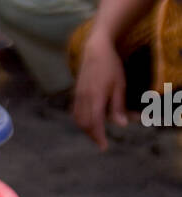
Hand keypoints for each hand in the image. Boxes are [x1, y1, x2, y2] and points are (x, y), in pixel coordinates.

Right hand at [73, 29, 126, 148]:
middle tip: (101, 142)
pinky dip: (81, 120)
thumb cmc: (111, 66)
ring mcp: (78, 95)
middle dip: (92, 135)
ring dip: (86, 129)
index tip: (104, 147)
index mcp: (96, 97)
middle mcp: (84, 98)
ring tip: (95, 133)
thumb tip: (121, 125)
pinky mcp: (75, 92)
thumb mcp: (120, 85)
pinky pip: (75, 111)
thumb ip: (118, 106)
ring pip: (78, 119)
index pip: (95, 123)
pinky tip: (88, 121)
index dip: (99, 137)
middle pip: (84, 124)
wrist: (95, 49)